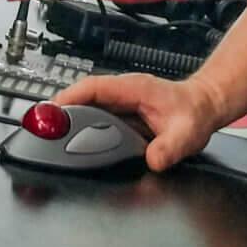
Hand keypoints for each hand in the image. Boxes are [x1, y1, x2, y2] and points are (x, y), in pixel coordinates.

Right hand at [53, 72, 225, 170]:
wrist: (205, 106)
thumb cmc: (195, 112)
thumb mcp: (187, 133)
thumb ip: (171, 147)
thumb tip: (154, 159)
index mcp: (134, 88)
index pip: (94, 87)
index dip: (70, 97)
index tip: (52, 109)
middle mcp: (123, 91)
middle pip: (83, 96)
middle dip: (61, 109)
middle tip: (42, 128)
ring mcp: (121, 100)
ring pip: (87, 105)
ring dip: (69, 117)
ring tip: (50, 134)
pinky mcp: (121, 111)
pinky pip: (95, 114)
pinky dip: (80, 124)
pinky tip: (72, 138)